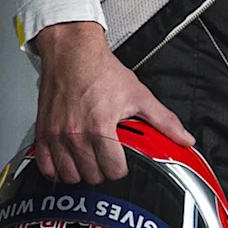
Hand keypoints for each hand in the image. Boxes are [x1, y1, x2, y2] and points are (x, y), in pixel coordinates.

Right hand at [26, 22, 196, 182]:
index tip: (121, 161)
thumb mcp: (138, 94)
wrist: (71, 51)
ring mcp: (56, 135)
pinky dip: (56, 169)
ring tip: (88, 160)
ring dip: (81, 172)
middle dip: (102, 171)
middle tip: (105, 159)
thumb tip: (184, 138)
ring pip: (69, 176)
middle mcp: (76, 134)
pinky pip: (46, 166)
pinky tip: (66, 162)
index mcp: (101, 127)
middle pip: (92, 176)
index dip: (121, 168)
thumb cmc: (100, 70)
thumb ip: (164, 120)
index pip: (114, 170)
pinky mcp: (43, 132)